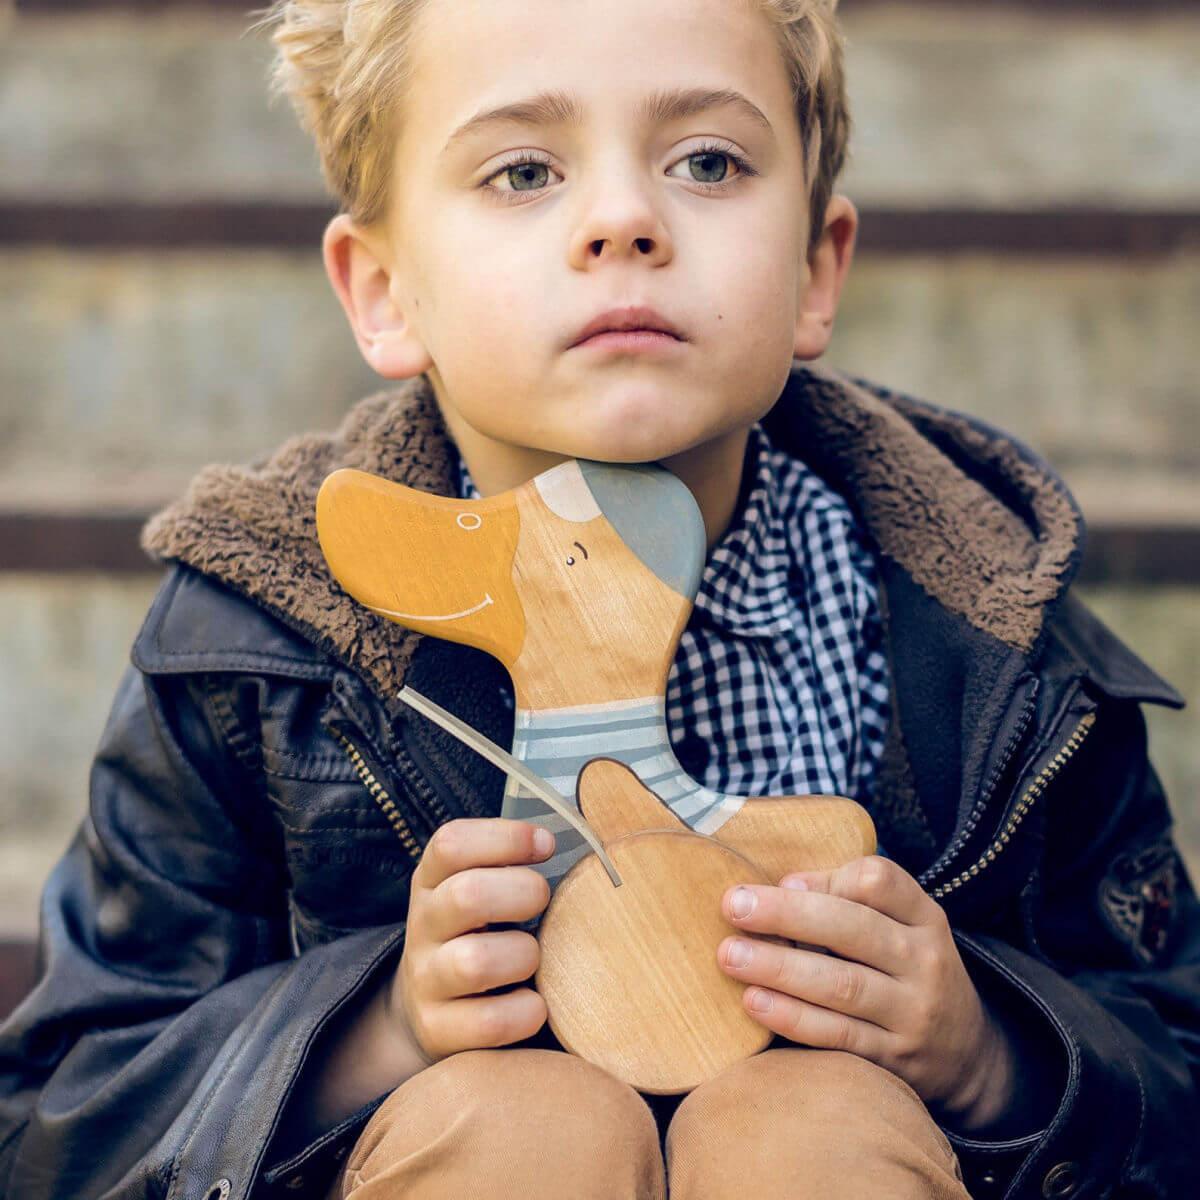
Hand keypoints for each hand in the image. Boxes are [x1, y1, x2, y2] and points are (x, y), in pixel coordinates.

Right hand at [392, 818, 555, 1064]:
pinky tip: (533, 1003)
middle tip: (544, 903)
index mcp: (433, 880)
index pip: (451, 843)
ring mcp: (426, 979)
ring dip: (523, 956)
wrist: (428, 1012)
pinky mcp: (437, 1030)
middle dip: (523, 894)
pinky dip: (525, 1012)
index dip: (505, 838)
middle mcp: (423, 925)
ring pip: (474, 962)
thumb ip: (514, 865)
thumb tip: (584, 838)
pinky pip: (490, 1022)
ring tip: (534, 959)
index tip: (547, 845)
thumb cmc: (479, 935)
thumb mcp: (480, 892)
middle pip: (467, 895)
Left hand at [717, 854, 1017, 1126]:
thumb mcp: (898, 926)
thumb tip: (784, 887)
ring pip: (842, 985)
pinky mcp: (893, 1060)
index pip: (880, 880)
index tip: (783, 882)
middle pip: (853, 929)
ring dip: (779, 968)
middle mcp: (924, 962)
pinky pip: (837, 1036)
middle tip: (733, 906)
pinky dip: (792, 1018)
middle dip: (786, 915)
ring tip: (730, 955)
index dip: (827, 877)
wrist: (965, 1055)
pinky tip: (753, 1001)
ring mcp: (911, 1014)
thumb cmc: (904, 969)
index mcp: (923, 917)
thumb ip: (843, 898)